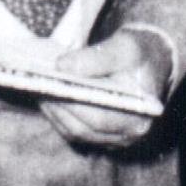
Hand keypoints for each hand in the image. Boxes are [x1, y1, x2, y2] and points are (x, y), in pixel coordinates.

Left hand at [39, 30, 171, 148]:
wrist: (150, 63)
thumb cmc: (138, 54)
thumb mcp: (123, 47)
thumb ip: (96, 57)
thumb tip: (62, 66)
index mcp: (139, 112)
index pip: (99, 117)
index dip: (71, 104)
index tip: (49, 87)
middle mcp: (130, 133)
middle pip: (83, 128)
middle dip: (58, 107)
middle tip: (36, 87)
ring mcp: (116, 138)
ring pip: (76, 132)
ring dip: (54, 112)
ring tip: (37, 90)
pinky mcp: (103, 136)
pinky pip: (76, 131)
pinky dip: (59, 116)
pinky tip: (47, 97)